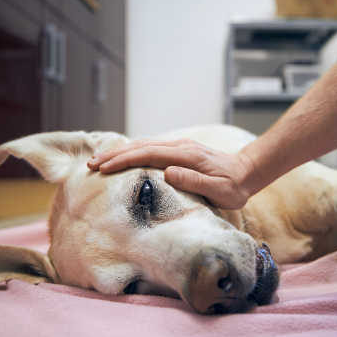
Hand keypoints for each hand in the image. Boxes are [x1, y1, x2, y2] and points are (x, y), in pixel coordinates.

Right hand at [87, 139, 256, 209]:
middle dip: (114, 154)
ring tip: (97, 161)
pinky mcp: (178, 150)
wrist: (247, 172)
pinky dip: (131, 151)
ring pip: (143, 145)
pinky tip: (119, 157)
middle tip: (90, 164)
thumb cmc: (234, 187)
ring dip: (119, 152)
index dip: (124, 160)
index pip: (149, 154)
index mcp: (187, 155)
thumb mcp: (220, 191)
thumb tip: (168, 172)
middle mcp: (180, 146)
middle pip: (141, 146)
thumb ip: (195, 181)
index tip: (104, 168)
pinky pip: (149, 148)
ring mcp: (178, 146)